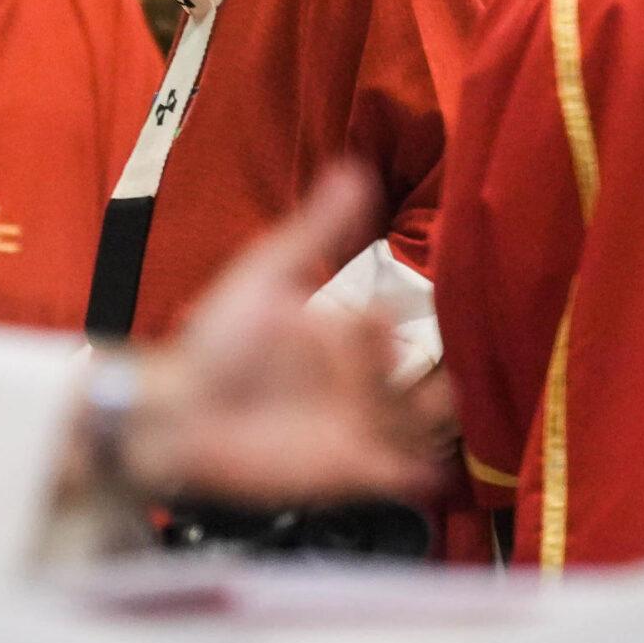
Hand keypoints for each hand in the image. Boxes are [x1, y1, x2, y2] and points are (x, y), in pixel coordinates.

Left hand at [114, 164, 440, 506]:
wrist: (178, 412)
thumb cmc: (216, 341)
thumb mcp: (267, 276)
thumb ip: (316, 230)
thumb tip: (355, 168)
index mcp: (338, 334)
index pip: (388, 322)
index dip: (399, 317)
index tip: (406, 308)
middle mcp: (354, 380)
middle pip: (415, 375)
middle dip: (444, 369)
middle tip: (465, 362)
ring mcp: (355, 426)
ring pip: (418, 422)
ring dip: (442, 417)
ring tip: (459, 405)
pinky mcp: (348, 471)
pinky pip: (398, 474)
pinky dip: (422, 472)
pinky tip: (435, 469)